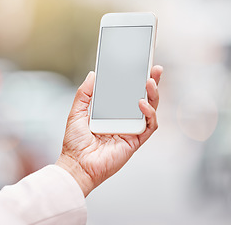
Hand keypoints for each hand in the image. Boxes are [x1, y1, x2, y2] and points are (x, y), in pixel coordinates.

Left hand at [56, 65, 162, 196]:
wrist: (77, 164)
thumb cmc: (75, 143)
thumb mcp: (76, 112)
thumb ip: (84, 94)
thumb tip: (93, 74)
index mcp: (111, 112)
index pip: (127, 93)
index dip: (135, 80)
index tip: (140, 65)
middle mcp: (123, 120)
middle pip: (143, 98)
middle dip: (152, 83)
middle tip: (155, 68)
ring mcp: (131, 130)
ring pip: (150, 110)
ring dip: (153, 95)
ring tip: (149, 81)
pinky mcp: (135, 141)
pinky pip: (149, 126)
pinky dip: (148, 114)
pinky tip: (140, 103)